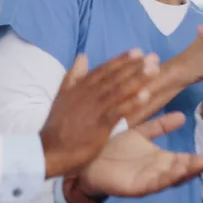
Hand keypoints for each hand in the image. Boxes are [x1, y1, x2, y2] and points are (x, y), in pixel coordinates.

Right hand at [40, 50, 157, 177]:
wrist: (48, 151)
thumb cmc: (58, 126)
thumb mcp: (62, 96)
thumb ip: (74, 76)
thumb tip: (82, 56)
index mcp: (80, 87)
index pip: (104, 70)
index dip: (122, 60)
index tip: (138, 51)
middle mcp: (88, 94)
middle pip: (115, 77)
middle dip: (135, 66)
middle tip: (153, 57)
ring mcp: (94, 109)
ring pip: (119, 90)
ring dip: (137, 79)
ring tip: (154, 70)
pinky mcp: (99, 125)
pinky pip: (118, 111)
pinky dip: (131, 102)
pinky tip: (145, 96)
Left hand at [74, 112, 202, 200]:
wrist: (87, 158)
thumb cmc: (113, 147)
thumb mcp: (140, 133)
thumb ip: (160, 126)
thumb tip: (182, 116)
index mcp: (160, 159)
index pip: (186, 159)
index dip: (202, 158)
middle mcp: (157, 171)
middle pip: (184, 170)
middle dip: (200, 166)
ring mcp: (148, 180)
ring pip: (172, 178)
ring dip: (187, 171)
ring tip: (201, 163)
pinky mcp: (136, 187)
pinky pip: (154, 183)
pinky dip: (167, 178)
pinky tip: (176, 170)